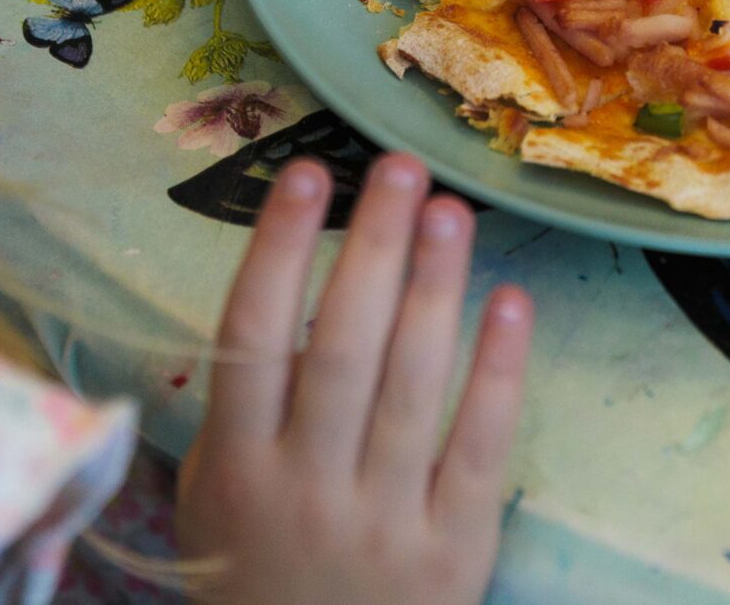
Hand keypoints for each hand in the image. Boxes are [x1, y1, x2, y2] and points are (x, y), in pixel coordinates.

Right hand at [175, 154, 532, 604]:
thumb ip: (243, 408)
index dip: (278, 249)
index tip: (308, 172)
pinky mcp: (453, 551)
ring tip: (450, 208)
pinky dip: (496, 372)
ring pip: (410, 385)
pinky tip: (511, 302)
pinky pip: (477, 448)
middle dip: (372, 246)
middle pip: (341, 347)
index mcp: (238, 469)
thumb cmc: (257, 575)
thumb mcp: (218, 499)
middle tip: (399, 165)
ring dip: (433, 287)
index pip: (251, 337)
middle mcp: (304, 488)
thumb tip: (286, 286)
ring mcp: (381, 521)